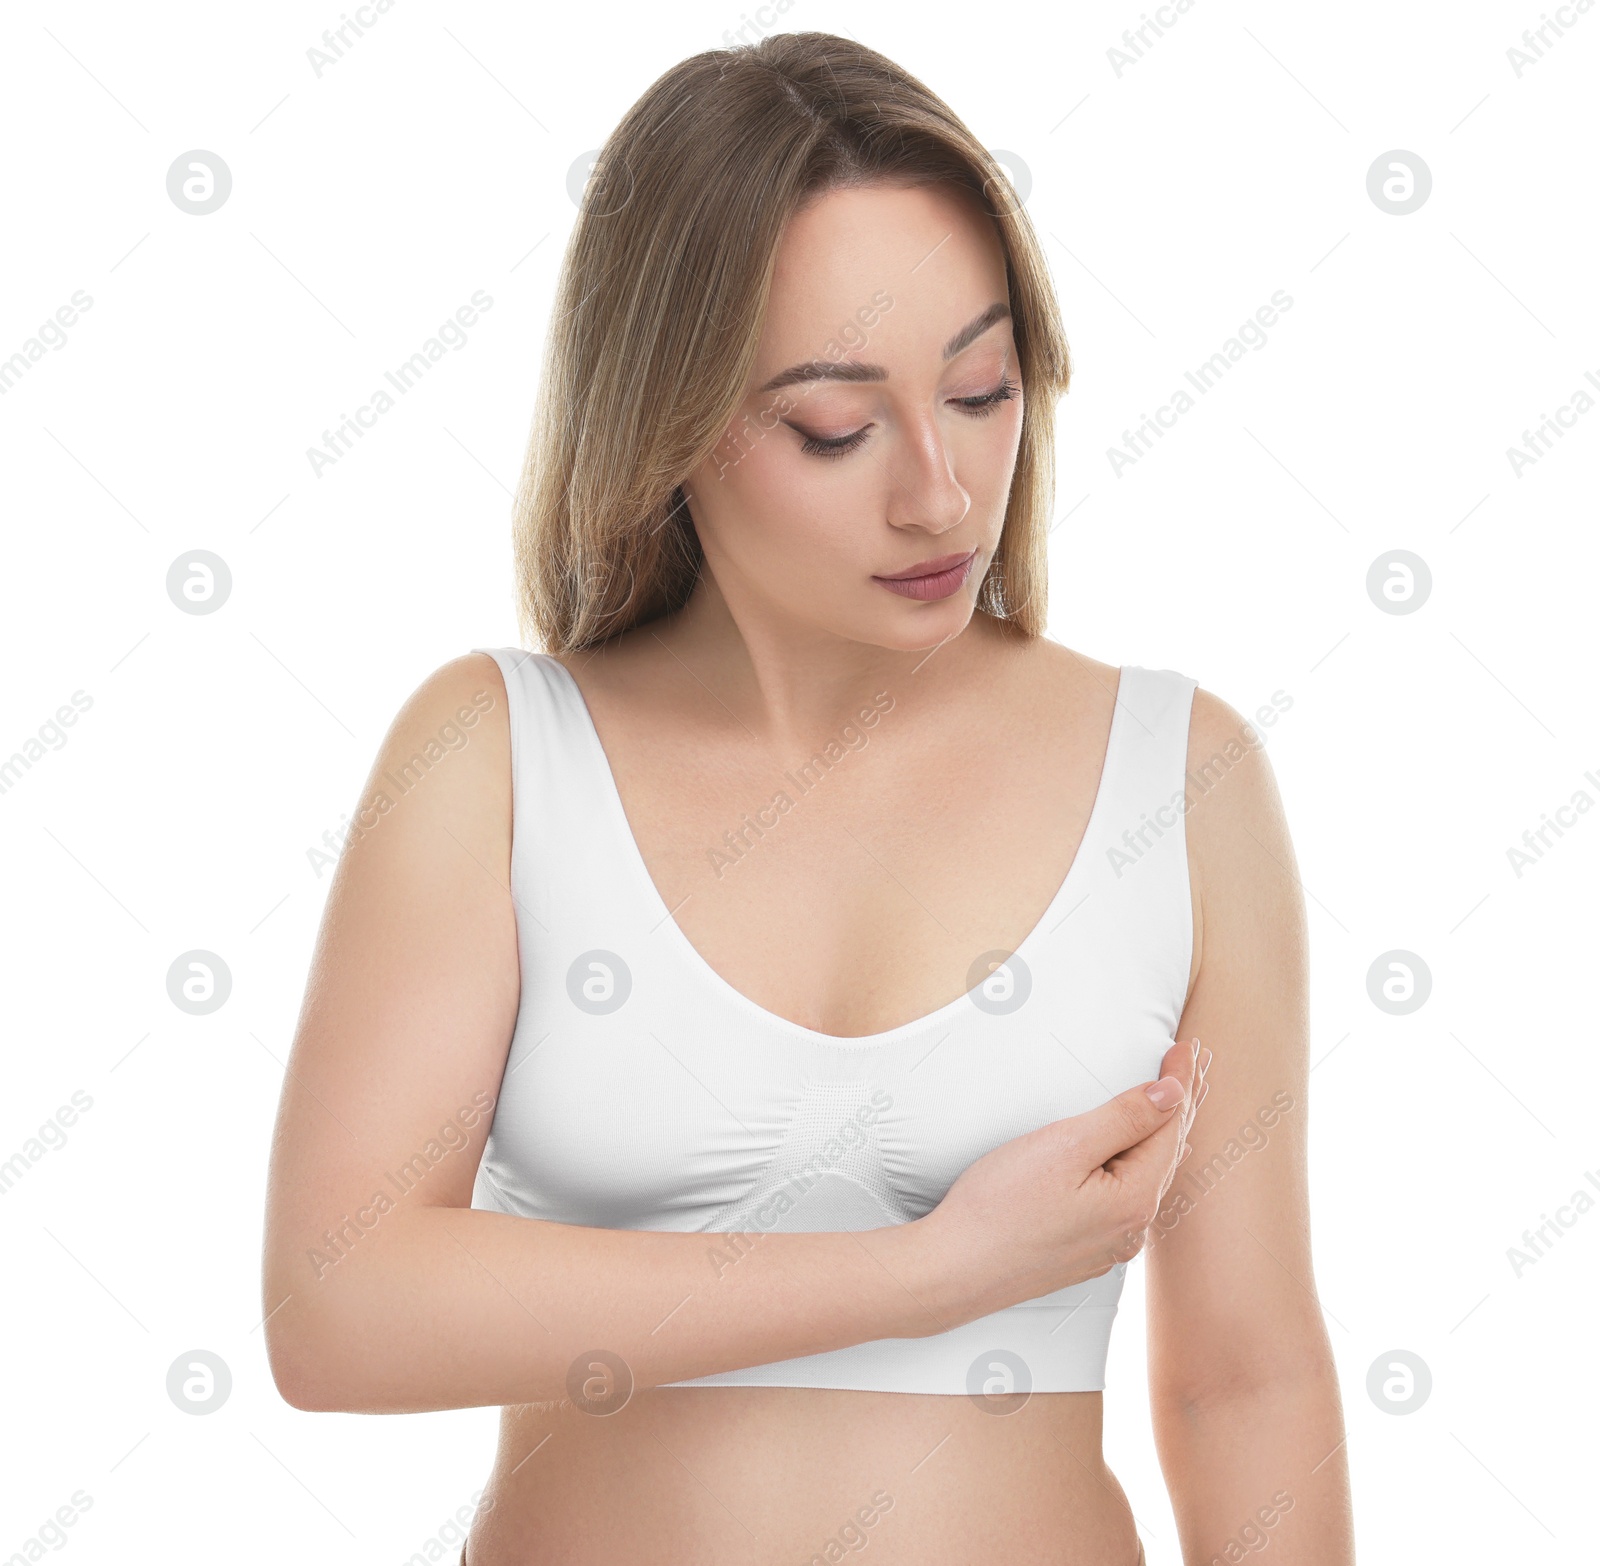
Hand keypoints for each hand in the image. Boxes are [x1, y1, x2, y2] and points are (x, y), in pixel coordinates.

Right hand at [911, 1037, 1209, 1327]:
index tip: (1188, 1045)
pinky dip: (1136, 1164)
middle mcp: (1131, 1229)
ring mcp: (1108, 1245)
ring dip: (1160, 1135)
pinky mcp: (1084, 1251)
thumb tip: (1172, 1095)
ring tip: (1174, 1102)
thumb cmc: (999, 1207)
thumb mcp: (1064, 1147)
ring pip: (1146, 1177)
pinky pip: (1125, 1197)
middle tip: (1196, 1063)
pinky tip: (1134, 1156)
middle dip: (1181, 1105)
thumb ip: (1123, 1119)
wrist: (954, 1269)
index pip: (1170, 1126)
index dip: (1181, 1081)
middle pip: (1166, 1152)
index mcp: (1134, 1199)